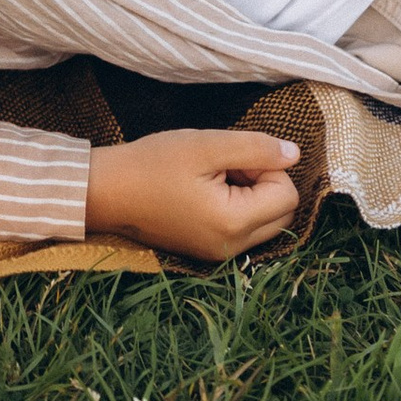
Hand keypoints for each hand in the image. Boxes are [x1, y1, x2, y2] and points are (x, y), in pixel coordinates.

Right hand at [82, 129, 301, 262]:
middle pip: (283, 213)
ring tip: (213, 177)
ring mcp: (219, 254)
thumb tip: (294, 154)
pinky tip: (205, 192)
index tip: (231, 157)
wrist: (105, 192)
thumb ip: (256, 148)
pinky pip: (244, 230)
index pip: (287, 194)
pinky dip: (237, 208)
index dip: (267, 166)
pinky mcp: (208, 252)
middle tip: (225, 166)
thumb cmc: (152, 164)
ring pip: (266, 222)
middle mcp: (231, 248)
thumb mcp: (206, 146)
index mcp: (233, 224)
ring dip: (252, 195)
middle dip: (265, 183)